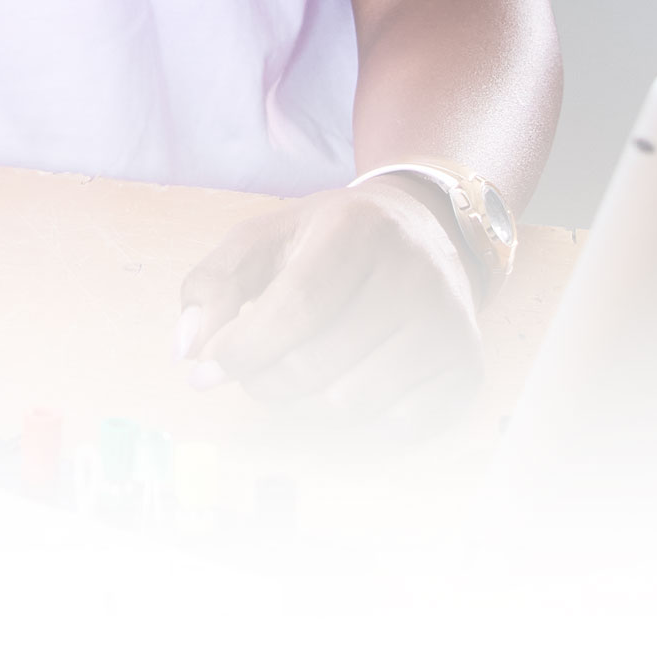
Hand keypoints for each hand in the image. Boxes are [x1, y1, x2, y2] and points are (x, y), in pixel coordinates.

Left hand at [175, 178, 482, 436]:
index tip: (205, 372)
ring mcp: (448, 324)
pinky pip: (395, 429)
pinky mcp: (466, 369)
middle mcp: (415, 273)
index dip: (244, 348)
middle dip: (265, 378)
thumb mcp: (265, 238)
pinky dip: (357, 421)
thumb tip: (190, 350)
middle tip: (253, 367)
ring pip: (351, 403)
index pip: (297, 305)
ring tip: (298, 369)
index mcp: (359, 226)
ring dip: (305, 402)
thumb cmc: (327, 241)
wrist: (423, 233)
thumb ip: (214, 284)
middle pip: (317, 364)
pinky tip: (347, 380)